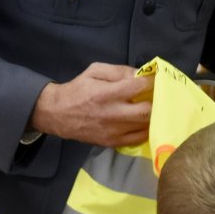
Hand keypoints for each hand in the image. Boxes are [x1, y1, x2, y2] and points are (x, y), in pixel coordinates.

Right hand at [30, 63, 152, 147]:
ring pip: (145, 126)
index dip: (152, 82)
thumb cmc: (78, 89)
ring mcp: (113, 131)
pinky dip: (145, 129)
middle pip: (147, 111)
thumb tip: (140, 75)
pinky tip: (142, 121)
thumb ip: (118, 71)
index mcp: (106, 93)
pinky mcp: (112, 142)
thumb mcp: (94, 71)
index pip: (138, 87)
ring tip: (151, 107)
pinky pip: (138, 139)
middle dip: (156, 102)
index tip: (156, 79)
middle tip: (156, 96)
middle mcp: (111, 114)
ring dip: (152, 116)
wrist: (58, 114)